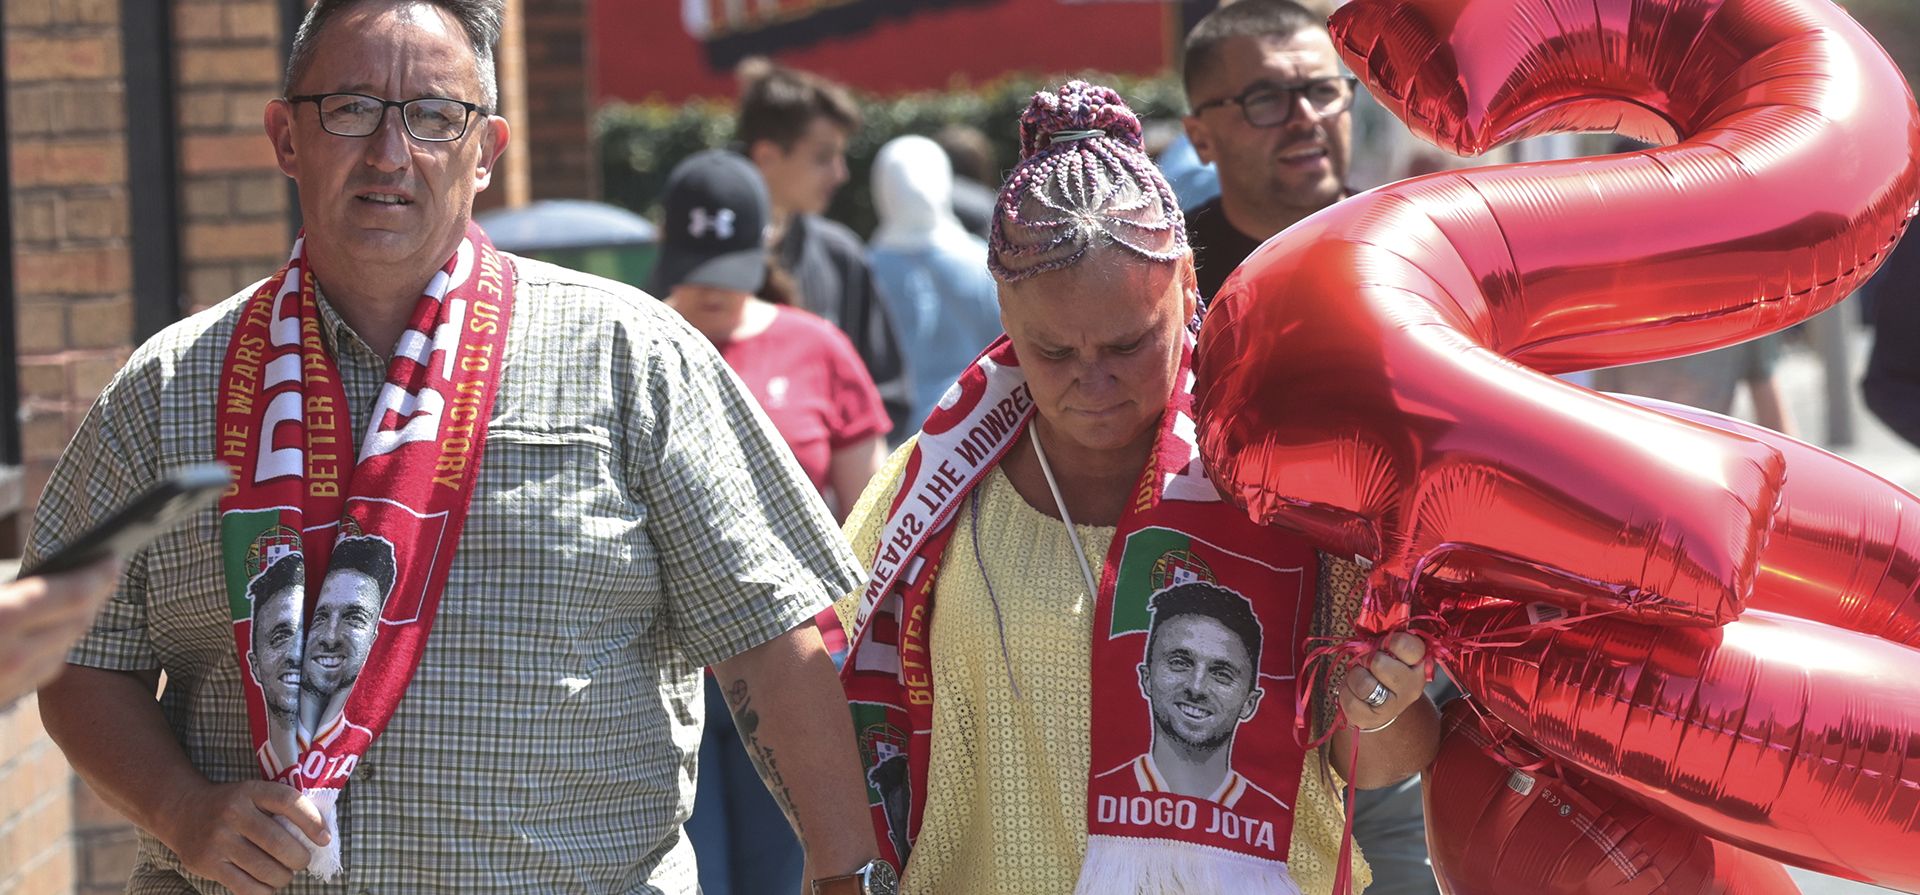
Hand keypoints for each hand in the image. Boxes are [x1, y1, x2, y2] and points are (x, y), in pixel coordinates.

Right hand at [0, 560, 118, 705]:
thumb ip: (13, 592)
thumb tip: (56, 576)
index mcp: (3, 618)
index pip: (74, 595)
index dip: (99, 575)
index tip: (114, 558)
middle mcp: (13, 656)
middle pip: (77, 622)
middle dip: (96, 595)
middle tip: (108, 572)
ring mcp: (9, 684)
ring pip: (65, 648)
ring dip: (80, 621)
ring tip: (88, 596)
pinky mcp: (2, 699)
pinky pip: (43, 671)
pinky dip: (56, 648)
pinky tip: (57, 631)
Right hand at [155, 780, 328, 894]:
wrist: (182, 811)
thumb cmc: (232, 805)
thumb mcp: (253, 794)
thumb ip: (280, 808)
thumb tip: (320, 835)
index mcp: (250, 791)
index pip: (288, 802)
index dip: (312, 821)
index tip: (325, 839)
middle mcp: (233, 813)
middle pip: (280, 843)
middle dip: (300, 858)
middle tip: (301, 861)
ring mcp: (218, 839)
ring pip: (266, 869)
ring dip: (284, 877)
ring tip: (284, 873)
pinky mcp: (207, 863)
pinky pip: (246, 887)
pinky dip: (264, 890)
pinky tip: (267, 885)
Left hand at [1339, 631, 1427, 731]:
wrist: (1377, 707)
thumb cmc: (1381, 672)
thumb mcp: (1388, 653)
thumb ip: (1386, 643)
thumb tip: (1370, 639)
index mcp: (1418, 664)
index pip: (1407, 645)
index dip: (1388, 641)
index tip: (1382, 646)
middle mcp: (1412, 686)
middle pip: (1379, 663)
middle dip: (1366, 660)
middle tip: (1368, 664)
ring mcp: (1394, 706)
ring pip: (1363, 684)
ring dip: (1354, 676)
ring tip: (1359, 679)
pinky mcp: (1372, 719)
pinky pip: (1350, 701)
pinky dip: (1346, 692)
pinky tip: (1354, 694)